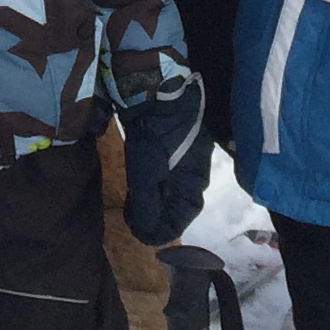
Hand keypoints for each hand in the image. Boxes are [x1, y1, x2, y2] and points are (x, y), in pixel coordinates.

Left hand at [119, 72, 212, 245]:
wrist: (158, 92)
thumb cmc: (154, 138)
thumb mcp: (146, 176)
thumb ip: (147, 207)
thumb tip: (147, 233)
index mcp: (193, 186)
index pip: (179, 221)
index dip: (159, 232)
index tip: (141, 237)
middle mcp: (195, 175)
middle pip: (177, 206)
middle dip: (157, 218)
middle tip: (134, 222)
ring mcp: (187, 158)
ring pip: (172, 189)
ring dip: (155, 200)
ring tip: (135, 206)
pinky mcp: (176, 144)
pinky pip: (167, 173)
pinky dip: (155, 183)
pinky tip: (142, 182)